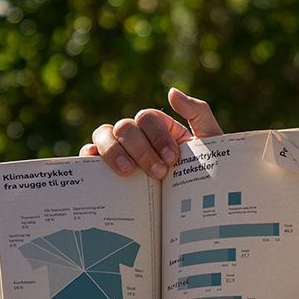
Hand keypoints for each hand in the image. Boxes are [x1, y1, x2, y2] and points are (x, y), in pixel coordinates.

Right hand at [79, 87, 221, 178]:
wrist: (198, 205)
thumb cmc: (205, 173)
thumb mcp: (210, 141)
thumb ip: (197, 112)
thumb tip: (171, 92)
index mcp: (157, 127)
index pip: (147, 119)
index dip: (157, 136)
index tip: (173, 159)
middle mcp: (135, 135)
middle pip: (125, 127)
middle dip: (141, 149)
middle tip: (159, 173)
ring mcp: (118, 151)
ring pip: (104, 135)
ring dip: (114, 150)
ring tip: (127, 171)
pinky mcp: (105, 169)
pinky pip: (89, 156)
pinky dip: (88, 154)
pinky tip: (94, 162)